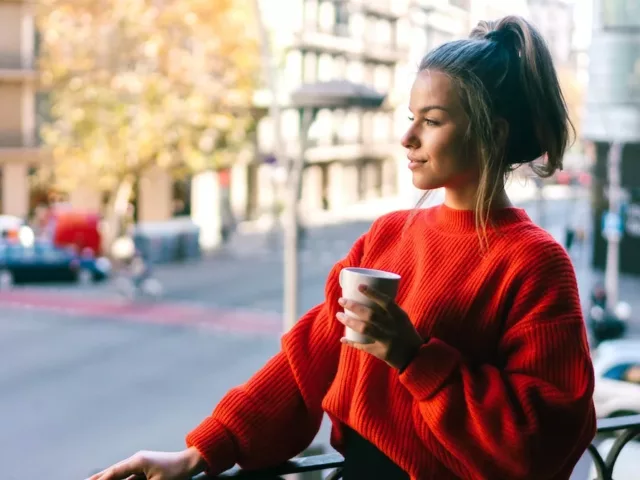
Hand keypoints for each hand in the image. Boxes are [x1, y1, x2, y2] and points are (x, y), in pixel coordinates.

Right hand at [88, 447, 205, 479]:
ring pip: (121, 474)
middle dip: (100, 478)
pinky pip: (130, 476)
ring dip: (109, 479)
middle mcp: (137, 460)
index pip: (114, 473)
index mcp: (138, 461)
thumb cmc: (177, 473)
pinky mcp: (147, 468)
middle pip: (114, 471)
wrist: (193, 461)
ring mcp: (142, 463)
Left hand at [337, 285, 423, 370]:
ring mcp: (387, 341)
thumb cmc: (406, 333)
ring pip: (364, 329)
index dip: (373, 293)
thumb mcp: (402, 319)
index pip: (386, 302)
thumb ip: (389, 311)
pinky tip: (342, 338)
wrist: (416, 357)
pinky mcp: (381, 352)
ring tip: (339, 315)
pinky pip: (363, 346)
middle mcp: (393, 328)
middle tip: (341, 300)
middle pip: (370, 315)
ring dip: (349, 321)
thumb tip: (368, 297)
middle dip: (353, 306)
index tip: (359, 286)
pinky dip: (352, 342)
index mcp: (400, 316)